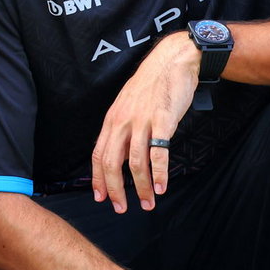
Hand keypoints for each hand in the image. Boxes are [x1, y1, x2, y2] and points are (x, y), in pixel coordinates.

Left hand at [91, 33, 198, 211]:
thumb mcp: (127, 105)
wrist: (171, 61)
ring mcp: (142, 121)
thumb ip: (122, 127)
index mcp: (112, 120)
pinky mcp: (162, 121)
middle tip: (121, 208)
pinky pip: (158, 152)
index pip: (98, 154)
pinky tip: (161, 187)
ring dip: (141, 187)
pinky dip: (159, 173)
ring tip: (147, 203)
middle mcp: (122, 122)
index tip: (100, 197)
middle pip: (112, 163)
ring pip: (136, 162)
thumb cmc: (151, 85)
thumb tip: (120, 151)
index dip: (98, 178)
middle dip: (115, 189)